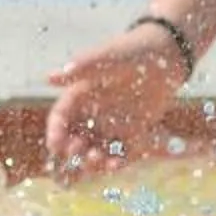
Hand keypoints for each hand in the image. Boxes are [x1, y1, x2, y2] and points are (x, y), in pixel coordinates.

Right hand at [44, 23, 187, 173]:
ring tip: (96, 159)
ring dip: (92, 160)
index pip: (60, 116)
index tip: (55, 145)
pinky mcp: (132, 133)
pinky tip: (115, 165)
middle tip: (78, 153)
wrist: (166, 54)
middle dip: (72, 150)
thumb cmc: (132, 50)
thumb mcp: (107, 57)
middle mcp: (93, 113)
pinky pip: (120, 153)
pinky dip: (116, 162)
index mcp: (80, 94)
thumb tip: (49, 77)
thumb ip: (82, 68)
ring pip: (95, 150)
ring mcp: (112, 124)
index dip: (55, 132)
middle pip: (74, 139)